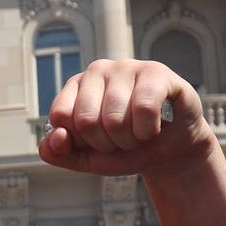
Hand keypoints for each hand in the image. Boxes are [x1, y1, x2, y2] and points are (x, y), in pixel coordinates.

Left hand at [38, 58, 209, 177]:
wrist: (170, 152)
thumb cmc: (126, 149)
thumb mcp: (87, 158)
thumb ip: (59, 153)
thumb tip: (55, 137)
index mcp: (76, 86)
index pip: (61, 117)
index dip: (81, 141)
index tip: (97, 140)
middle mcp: (98, 70)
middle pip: (86, 121)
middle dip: (106, 144)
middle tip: (122, 139)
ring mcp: (127, 67)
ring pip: (115, 118)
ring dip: (130, 140)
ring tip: (139, 134)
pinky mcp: (156, 72)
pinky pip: (144, 108)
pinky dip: (148, 130)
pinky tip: (155, 126)